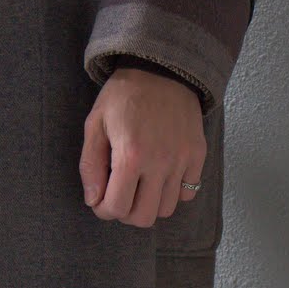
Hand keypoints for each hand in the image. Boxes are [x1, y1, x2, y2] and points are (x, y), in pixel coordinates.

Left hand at [79, 65, 205, 227]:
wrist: (161, 70)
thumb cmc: (123, 96)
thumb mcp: (95, 124)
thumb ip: (90, 166)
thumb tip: (93, 201)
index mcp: (130, 155)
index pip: (117, 207)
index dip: (104, 210)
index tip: (101, 200)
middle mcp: (160, 162)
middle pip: (144, 217)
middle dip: (126, 212)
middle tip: (120, 195)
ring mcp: (182, 160)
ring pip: (166, 209)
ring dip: (149, 203)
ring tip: (140, 185)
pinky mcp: (198, 155)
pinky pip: (188, 193)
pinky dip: (173, 192)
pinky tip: (161, 176)